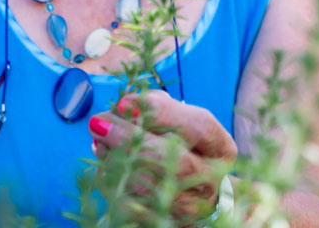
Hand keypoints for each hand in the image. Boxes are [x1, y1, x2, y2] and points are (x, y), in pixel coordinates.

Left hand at [88, 90, 236, 222]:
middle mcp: (211, 182)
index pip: (199, 127)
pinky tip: (105, 164)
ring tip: (100, 142)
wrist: (191, 196)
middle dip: (129, 138)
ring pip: (147, 186)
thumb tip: (123, 106)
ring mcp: (188, 208)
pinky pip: (129, 204)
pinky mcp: (162, 221)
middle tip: (99, 122)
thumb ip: (157, 109)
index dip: (161, 112)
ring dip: (115, 159)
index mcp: (220, 150)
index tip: (123, 102)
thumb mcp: (178, 122)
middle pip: (173, 162)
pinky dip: (111, 181)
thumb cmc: (182, 148)